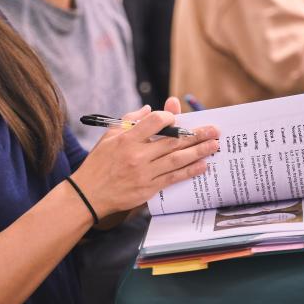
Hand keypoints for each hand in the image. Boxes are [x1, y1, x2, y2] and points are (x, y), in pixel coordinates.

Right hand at [71, 104, 218, 218]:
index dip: (170, 117)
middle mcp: (137, 155)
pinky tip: (203, 165)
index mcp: (127, 139)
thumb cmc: (99, 162)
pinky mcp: (148, 189)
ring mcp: (144, 173)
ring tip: (214, 145)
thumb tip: (149, 109)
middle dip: (196, 134)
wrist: (89, 194)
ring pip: (177, 160)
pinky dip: (189, 171)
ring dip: (199, 152)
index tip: (178, 117)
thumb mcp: (109, 136)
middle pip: (173, 141)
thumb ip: (129, 120)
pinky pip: (173, 178)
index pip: (155, 122)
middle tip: (214, 130)